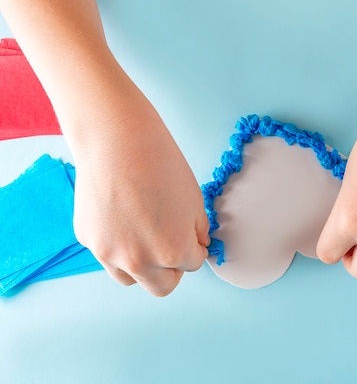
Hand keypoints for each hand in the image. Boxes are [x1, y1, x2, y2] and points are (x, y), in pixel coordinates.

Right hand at [71, 85, 208, 296]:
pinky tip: (121, 217)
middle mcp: (140, 261)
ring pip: (131, 279)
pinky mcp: (88, 240)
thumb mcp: (195, 200)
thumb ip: (196, 231)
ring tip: (144, 236)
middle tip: (172, 246)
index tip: (190, 236)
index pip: (192, 265)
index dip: (194, 248)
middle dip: (172, 270)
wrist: (117, 141)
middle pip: (162, 286)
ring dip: (143, 267)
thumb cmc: (161, 164)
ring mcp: (109, 253)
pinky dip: (117, 246)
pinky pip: (107, 256)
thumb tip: (196, 246)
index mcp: (173, 252)